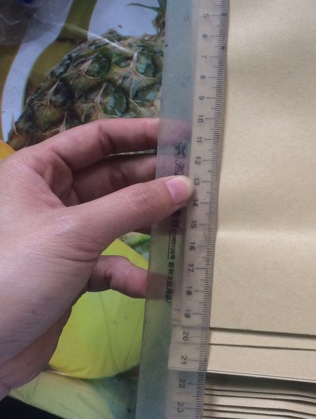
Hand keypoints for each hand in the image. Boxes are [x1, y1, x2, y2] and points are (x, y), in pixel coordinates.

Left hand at [0, 118, 192, 398]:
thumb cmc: (18, 273)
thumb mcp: (75, 232)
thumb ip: (132, 206)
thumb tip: (185, 185)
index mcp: (37, 171)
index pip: (96, 139)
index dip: (139, 134)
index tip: (181, 136)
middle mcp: (50, 197)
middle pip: (111, 178)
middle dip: (151, 182)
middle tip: (195, 183)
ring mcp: (62, 236)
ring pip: (115, 219)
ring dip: (148, 224)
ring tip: (187, 226)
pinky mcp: (70, 273)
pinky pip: (109, 263)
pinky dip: (131, 272)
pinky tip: (154, 284)